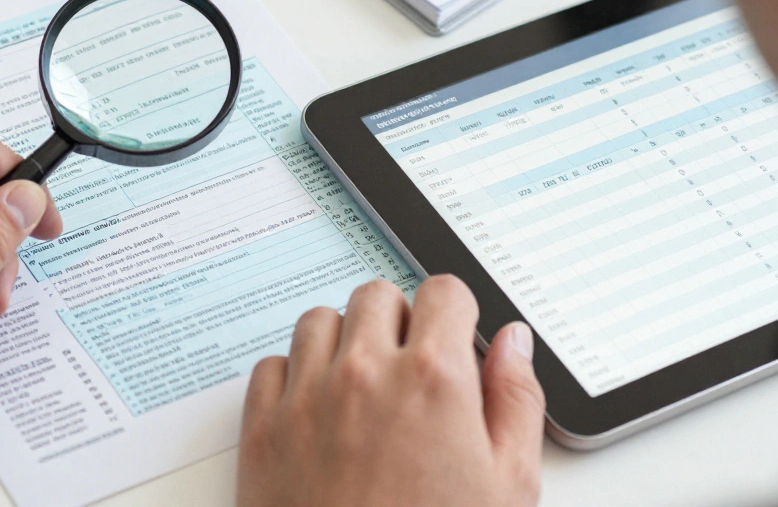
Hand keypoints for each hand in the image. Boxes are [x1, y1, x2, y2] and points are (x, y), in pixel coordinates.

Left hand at [237, 276, 544, 506]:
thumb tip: (512, 343)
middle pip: (377, 296)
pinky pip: (272, 365)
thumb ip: (515, 399)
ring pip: (319, 320)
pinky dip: (293, 378)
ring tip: (363, 390)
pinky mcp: (262, 426)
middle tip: (411, 372)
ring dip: (343, 341)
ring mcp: (305, 396)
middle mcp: (363, 372)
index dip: (453, 314)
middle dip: (398, 323)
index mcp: (433, 378)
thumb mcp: (509, 486)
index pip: (442, 291)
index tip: (452, 339)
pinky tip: (318, 413)